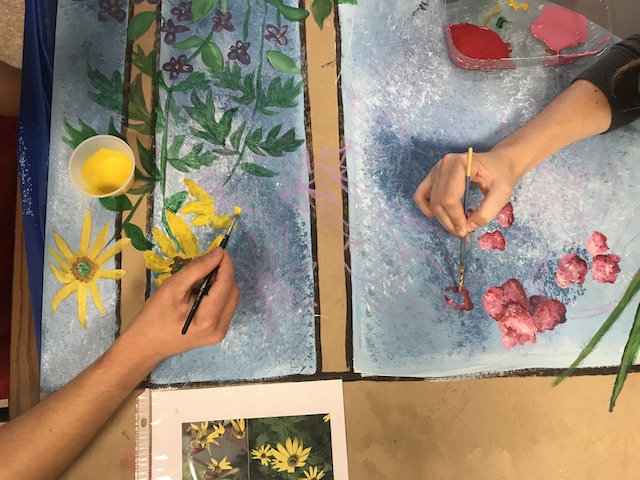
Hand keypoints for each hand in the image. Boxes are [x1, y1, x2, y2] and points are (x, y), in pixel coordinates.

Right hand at [124, 247, 239, 361]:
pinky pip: (224, 307)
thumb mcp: (173, 287)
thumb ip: (197, 269)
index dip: (225, 265)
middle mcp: (219, 329)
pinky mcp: (217, 333)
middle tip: (206, 264)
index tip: (220, 250)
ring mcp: (220, 333)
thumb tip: (218, 254)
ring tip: (199, 280)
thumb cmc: (154, 317)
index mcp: (208, 320)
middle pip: (232, 291)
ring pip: (231, 298)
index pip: (226, 285)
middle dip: (223, 274)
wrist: (145, 345)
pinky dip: (217, 294)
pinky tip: (201, 292)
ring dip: (220, 284)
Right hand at [413, 150, 518, 236]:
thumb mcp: (501, 195)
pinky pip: (421, 195)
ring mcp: (436, 169)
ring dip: (441, 219)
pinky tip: (440, 215)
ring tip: (455, 226)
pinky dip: (427, 208)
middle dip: (449, 222)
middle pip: (438, 202)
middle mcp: (445, 164)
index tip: (465, 232)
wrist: (499, 162)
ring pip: (430, 201)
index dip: (455, 219)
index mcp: (462, 165)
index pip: (450, 199)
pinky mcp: (433, 175)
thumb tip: (467, 228)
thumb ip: (485, 213)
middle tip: (462, 234)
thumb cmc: (502, 176)